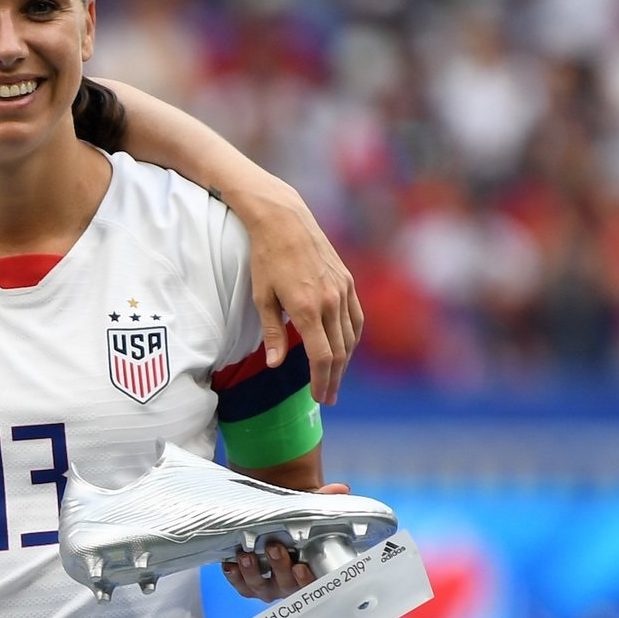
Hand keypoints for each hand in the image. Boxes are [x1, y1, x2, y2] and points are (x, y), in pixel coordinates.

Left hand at [219, 483, 350, 601]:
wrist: (270, 527)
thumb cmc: (293, 527)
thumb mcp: (307, 512)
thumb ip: (323, 501)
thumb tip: (340, 489)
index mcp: (307, 572)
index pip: (312, 584)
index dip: (307, 580)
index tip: (301, 567)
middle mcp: (287, 583)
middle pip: (286, 586)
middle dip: (279, 567)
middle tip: (273, 548)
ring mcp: (266, 586)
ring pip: (259, 586)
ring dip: (252, 572)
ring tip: (247, 555)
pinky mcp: (246, 584)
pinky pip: (240, 585)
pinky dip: (234, 576)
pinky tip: (230, 563)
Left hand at [230, 182, 362, 405]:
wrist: (284, 220)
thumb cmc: (266, 258)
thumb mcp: (262, 297)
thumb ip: (272, 333)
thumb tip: (277, 364)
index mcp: (307, 308)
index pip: (322, 357)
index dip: (321, 381)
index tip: (319, 397)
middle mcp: (330, 301)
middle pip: (339, 351)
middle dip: (333, 378)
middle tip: (327, 397)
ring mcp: (342, 290)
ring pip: (351, 336)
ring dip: (345, 362)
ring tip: (334, 378)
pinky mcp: (347, 280)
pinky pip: (357, 317)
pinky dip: (353, 337)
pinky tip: (346, 348)